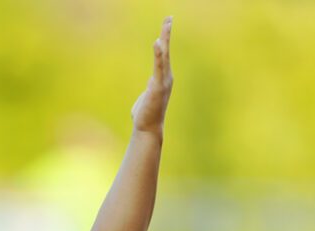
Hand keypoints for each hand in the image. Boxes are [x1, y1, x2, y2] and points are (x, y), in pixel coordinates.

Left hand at [131, 17, 173, 138]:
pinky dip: (158, 54)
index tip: (166, 25)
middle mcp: (166, 77)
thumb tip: (150, 86)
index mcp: (162, 78)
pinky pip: (158, 66)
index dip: (164, 40)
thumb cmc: (145, 115)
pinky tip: (157, 42)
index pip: (163, 55)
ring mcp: (163, 81)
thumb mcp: (147, 97)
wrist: (147, 128)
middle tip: (168, 17)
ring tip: (166, 25)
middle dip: (167, 34)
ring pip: (164, 56)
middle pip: (166, 51)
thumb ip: (149, 89)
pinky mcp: (158, 86)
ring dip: (165, 39)